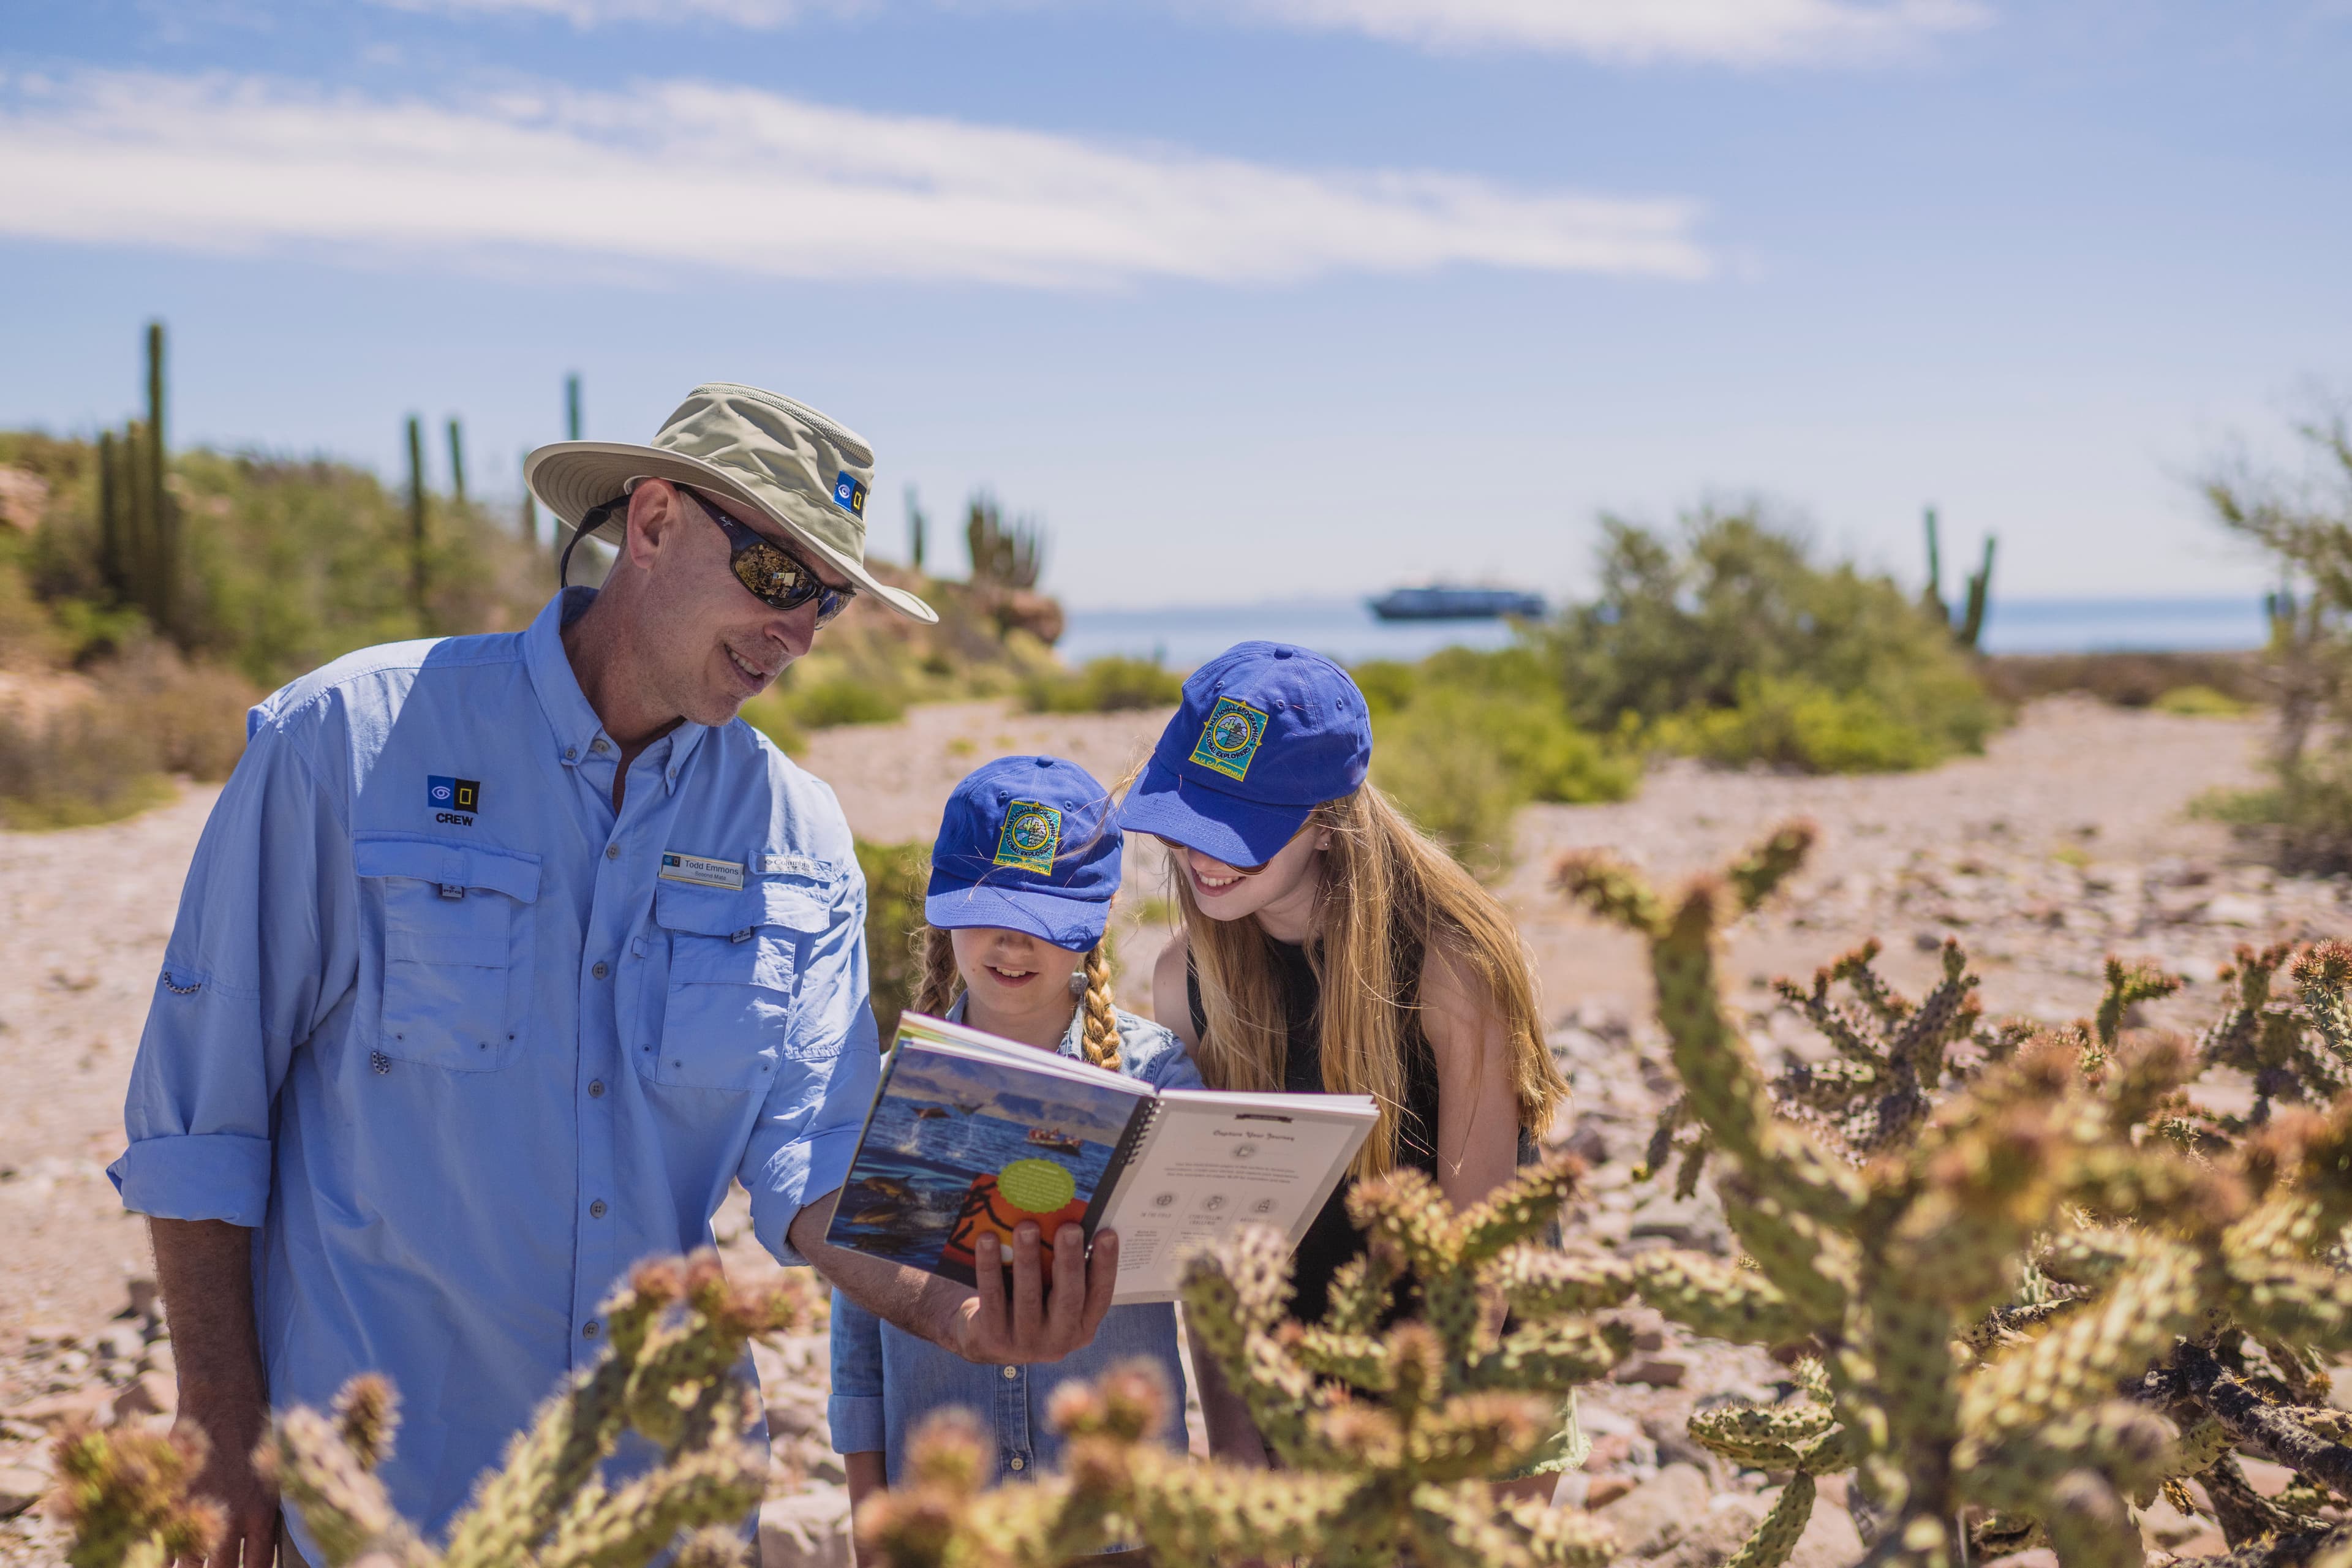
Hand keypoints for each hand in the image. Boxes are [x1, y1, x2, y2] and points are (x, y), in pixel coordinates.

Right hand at [171, 1387, 277, 1567]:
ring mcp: (198, 1508)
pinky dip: (158, 1560)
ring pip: (190, 1565)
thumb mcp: (274, 1471)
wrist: (222, 1397)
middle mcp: (232, 1516)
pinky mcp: (171, 1497)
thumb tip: (258, 1552)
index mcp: (262, 1510)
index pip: (257, 1567)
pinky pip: (161, 1544)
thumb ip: (264, 1513)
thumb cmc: (254, 1431)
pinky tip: (153, 1562)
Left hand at [950, 1223, 1116, 1364]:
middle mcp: (1059, 1340)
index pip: (1100, 1295)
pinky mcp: (995, 1338)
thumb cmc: (1032, 1302)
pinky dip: (990, 1266)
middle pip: (1068, 1298)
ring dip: (1028, 1258)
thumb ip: (1064, 1272)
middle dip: (1069, 1260)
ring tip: (1026, 1226)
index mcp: (1083, 1327)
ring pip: (1028, 1296)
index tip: (1107, 1233)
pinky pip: (993, 1296)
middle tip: (1070, 1227)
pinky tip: (987, 1239)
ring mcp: (1026, 1343)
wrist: (990, 1340)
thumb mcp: (1053, 1295)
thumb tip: (1069, 1220)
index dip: (1106, 1265)